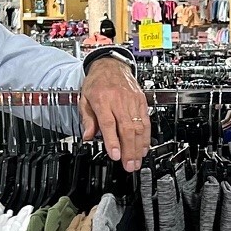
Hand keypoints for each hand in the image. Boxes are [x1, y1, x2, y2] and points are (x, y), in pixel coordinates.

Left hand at [80, 57, 149, 171]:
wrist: (111, 65)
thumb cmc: (97, 82)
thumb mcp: (84, 99)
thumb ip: (87, 119)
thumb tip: (87, 136)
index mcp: (102, 99)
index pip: (108, 123)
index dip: (112, 141)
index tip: (115, 155)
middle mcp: (118, 100)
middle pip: (126, 128)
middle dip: (128, 149)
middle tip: (129, 165)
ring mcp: (132, 101)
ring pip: (138, 127)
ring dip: (138, 146)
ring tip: (136, 161)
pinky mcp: (141, 101)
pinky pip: (145, 121)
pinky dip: (146, 137)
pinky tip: (144, 148)